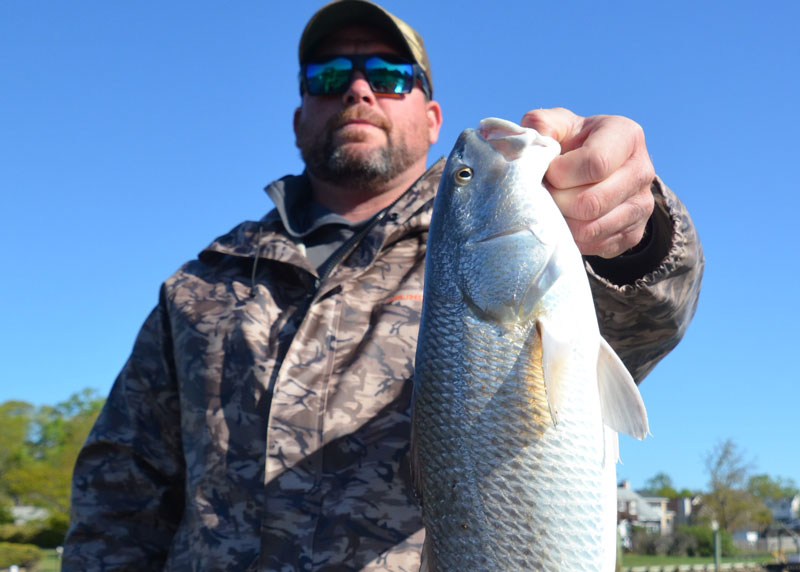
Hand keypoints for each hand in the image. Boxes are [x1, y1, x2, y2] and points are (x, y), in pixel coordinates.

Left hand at [521, 107, 654, 257]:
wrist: (594, 169)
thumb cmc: (570, 143)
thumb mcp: (557, 125)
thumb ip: (542, 123)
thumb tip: (533, 141)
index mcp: (626, 136)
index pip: (594, 164)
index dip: (560, 174)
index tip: (547, 172)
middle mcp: (642, 171)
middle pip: (591, 203)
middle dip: (557, 201)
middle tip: (543, 195)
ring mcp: (642, 205)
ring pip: (591, 229)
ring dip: (561, 222)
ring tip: (551, 208)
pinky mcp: (633, 233)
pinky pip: (595, 246)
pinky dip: (572, 239)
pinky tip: (564, 221)